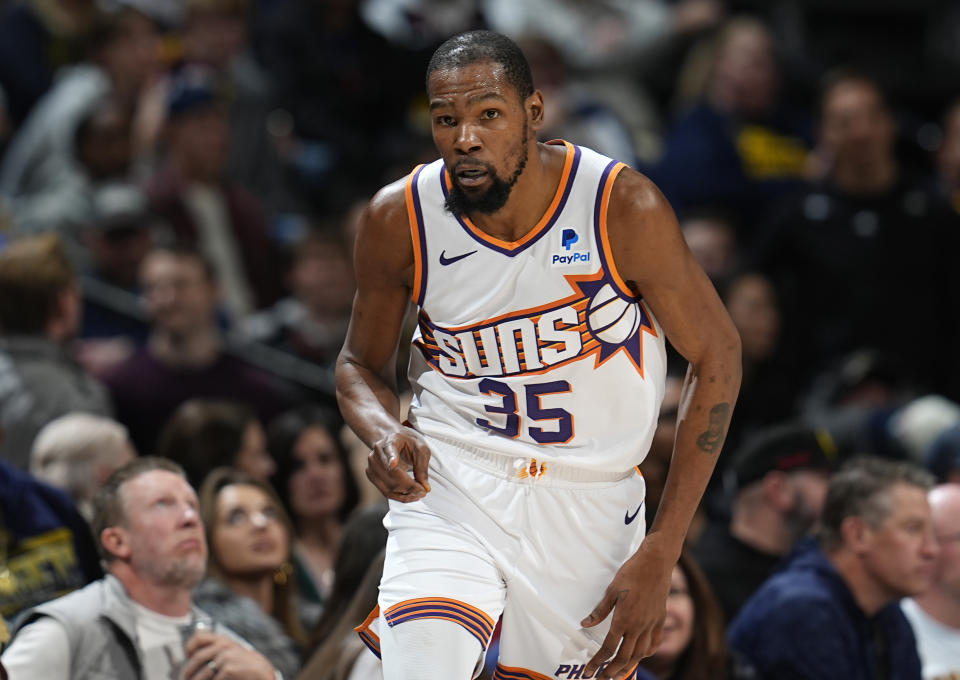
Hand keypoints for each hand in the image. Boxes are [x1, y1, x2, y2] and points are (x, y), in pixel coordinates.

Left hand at [183, 632, 275, 679]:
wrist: (260, 671)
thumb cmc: (242, 663)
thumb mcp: (230, 650)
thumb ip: (215, 649)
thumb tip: (192, 658)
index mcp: (222, 640)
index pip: (200, 638)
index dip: (190, 647)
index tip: (187, 657)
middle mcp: (223, 646)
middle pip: (198, 658)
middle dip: (189, 671)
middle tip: (186, 678)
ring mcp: (226, 658)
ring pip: (203, 673)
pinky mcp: (228, 670)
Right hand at [366, 428, 431, 501]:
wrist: (392, 439)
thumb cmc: (408, 443)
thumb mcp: (421, 449)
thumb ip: (422, 467)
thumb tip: (425, 487)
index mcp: (391, 441)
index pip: (390, 449)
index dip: (391, 457)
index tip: (393, 464)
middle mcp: (378, 453)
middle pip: (391, 473)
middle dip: (409, 486)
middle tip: (423, 491)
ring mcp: (372, 464)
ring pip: (388, 486)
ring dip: (405, 494)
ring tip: (419, 494)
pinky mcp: (371, 475)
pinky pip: (385, 491)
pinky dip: (399, 496)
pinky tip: (410, 495)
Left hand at [581, 540, 673, 678]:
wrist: (656, 563)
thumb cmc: (631, 574)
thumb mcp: (611, 591)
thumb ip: (599, 611)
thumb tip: (585, 625)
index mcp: (623, 619)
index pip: (608, 648)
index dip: (597, 662)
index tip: (589, 671)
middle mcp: (638, 626)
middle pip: (624, 657)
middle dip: (611, 671)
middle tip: (601, 678)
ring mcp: (651, 625)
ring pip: (640, 654)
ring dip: (628, 666)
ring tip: (618, 672)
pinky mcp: (660, 620)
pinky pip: (655, 643)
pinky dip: (646, 653)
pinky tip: (640, 655)